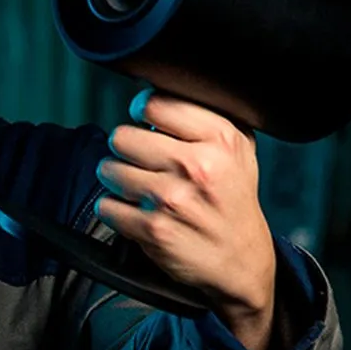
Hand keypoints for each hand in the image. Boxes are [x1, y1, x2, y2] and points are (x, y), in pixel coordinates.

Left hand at [94, 88, 276, 349]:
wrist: (243, 263)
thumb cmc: (232, 198)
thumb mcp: (237, 150)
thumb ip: (202, 116)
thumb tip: (155, 86)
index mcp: (220, 139)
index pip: (152, 102)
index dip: (141, 111)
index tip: (146, 123)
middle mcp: (198, 166)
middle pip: (121, 136)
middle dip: (126, 149)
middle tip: (142, 161)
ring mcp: (173, 199)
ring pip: (108, 170)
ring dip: (117, 179)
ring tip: (140, 188)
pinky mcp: (154, 230)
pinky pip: (106, 206)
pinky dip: (115, 210)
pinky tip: (137, 213)